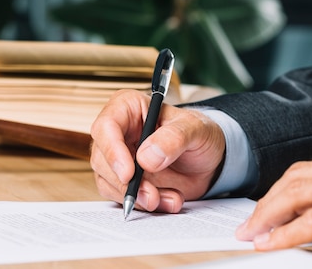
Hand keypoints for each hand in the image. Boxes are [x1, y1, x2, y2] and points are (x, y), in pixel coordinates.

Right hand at [90, 89, 225, 213]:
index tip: (129, 174)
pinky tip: (169, 199)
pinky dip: (143, 204)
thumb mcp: (195, 129)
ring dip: (137, 197)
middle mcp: (117, 131)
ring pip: (108, 181)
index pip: (106, 126)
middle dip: (125, 183)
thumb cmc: (199, 133)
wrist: (209, 159)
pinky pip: (121, 197)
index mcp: (128, 106)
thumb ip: (174, 138)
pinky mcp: (123, 180)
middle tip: (152, 195)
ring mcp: (118, 157)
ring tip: (170, 198)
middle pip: (102, 158)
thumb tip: (146, 158)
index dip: (112, 151)